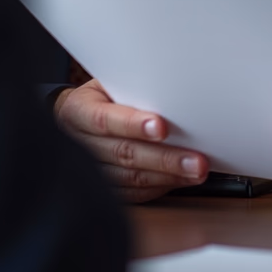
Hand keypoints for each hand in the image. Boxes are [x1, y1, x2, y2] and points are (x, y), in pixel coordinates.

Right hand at [54, 79, 207, 202]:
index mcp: (78, 111)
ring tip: (196, 171)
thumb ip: (132, 85)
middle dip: (163, 158)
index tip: (162, 127)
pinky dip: (160, 187)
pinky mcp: (104, 187)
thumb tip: (171, 88)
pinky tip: (181, 180)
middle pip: (123, 153)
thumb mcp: (109, 79)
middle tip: (195, 160)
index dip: (133, 124)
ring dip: (167, 176)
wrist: (75, 117)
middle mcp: (79, 143)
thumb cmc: (101, 94)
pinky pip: (133, 192)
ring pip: (130, 177)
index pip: (104, 119)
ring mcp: (90, 170)